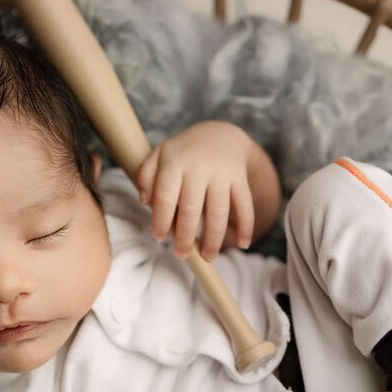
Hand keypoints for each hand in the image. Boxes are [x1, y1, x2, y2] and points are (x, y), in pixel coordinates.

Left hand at [135, 121, 257, 260]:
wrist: (219, 134)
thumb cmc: (183, 152)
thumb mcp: (159, 155)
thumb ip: (146, 176)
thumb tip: (145, 201)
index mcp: (175, 162)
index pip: (166, 195)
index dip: (162, 218)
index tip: (159, 237)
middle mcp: (199, 167)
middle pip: (192, 208)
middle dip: (186, 236)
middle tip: (181, 255)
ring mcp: (222, 173)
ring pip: (219, 210)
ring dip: (214, 237)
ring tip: (208, 257)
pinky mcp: (240, 178)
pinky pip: (245, 204)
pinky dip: (247, 225)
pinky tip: (243, 244)